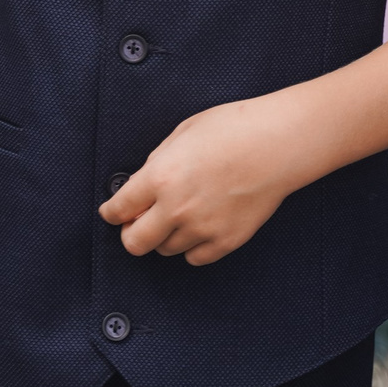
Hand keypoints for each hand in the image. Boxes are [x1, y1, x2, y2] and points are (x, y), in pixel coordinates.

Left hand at [100, 98, 303, 265]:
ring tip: (178, 217)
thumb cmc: (232, 128)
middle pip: (135, 243)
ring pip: (166, 250)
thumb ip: (157, 163)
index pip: (119, 209)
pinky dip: (192, 246)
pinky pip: (195, 258)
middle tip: (137, 224)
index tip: (113, 213)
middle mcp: (176, 208)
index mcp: (160, 177)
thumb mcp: (182, 134)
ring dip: (165, 237)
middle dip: (131, 234)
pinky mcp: (226, 241)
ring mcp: (202, 228)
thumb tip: (143, 185)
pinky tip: (199, 227)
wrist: (276, 144)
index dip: (111, 213)